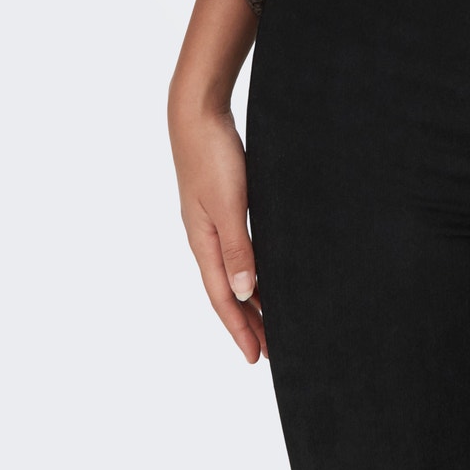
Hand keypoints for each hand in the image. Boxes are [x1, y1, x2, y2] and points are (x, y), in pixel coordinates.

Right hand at [168, 102, 267, 363]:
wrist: (197, 113)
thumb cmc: (212, 156)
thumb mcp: (228, 205)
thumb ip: (237, 248)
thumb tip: (244, 293)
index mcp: (203, 242)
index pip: (223, 297)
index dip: (240, 328)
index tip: (257, 357)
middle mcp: (205, 236)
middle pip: (228, 289)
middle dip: (247, 320)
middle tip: (270, 348)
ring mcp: (212, 219)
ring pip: (234, 268)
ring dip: (251, 295)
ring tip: (271, 317)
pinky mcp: (222, 201)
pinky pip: (238, 246)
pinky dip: (251, 264)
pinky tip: (264, 266)